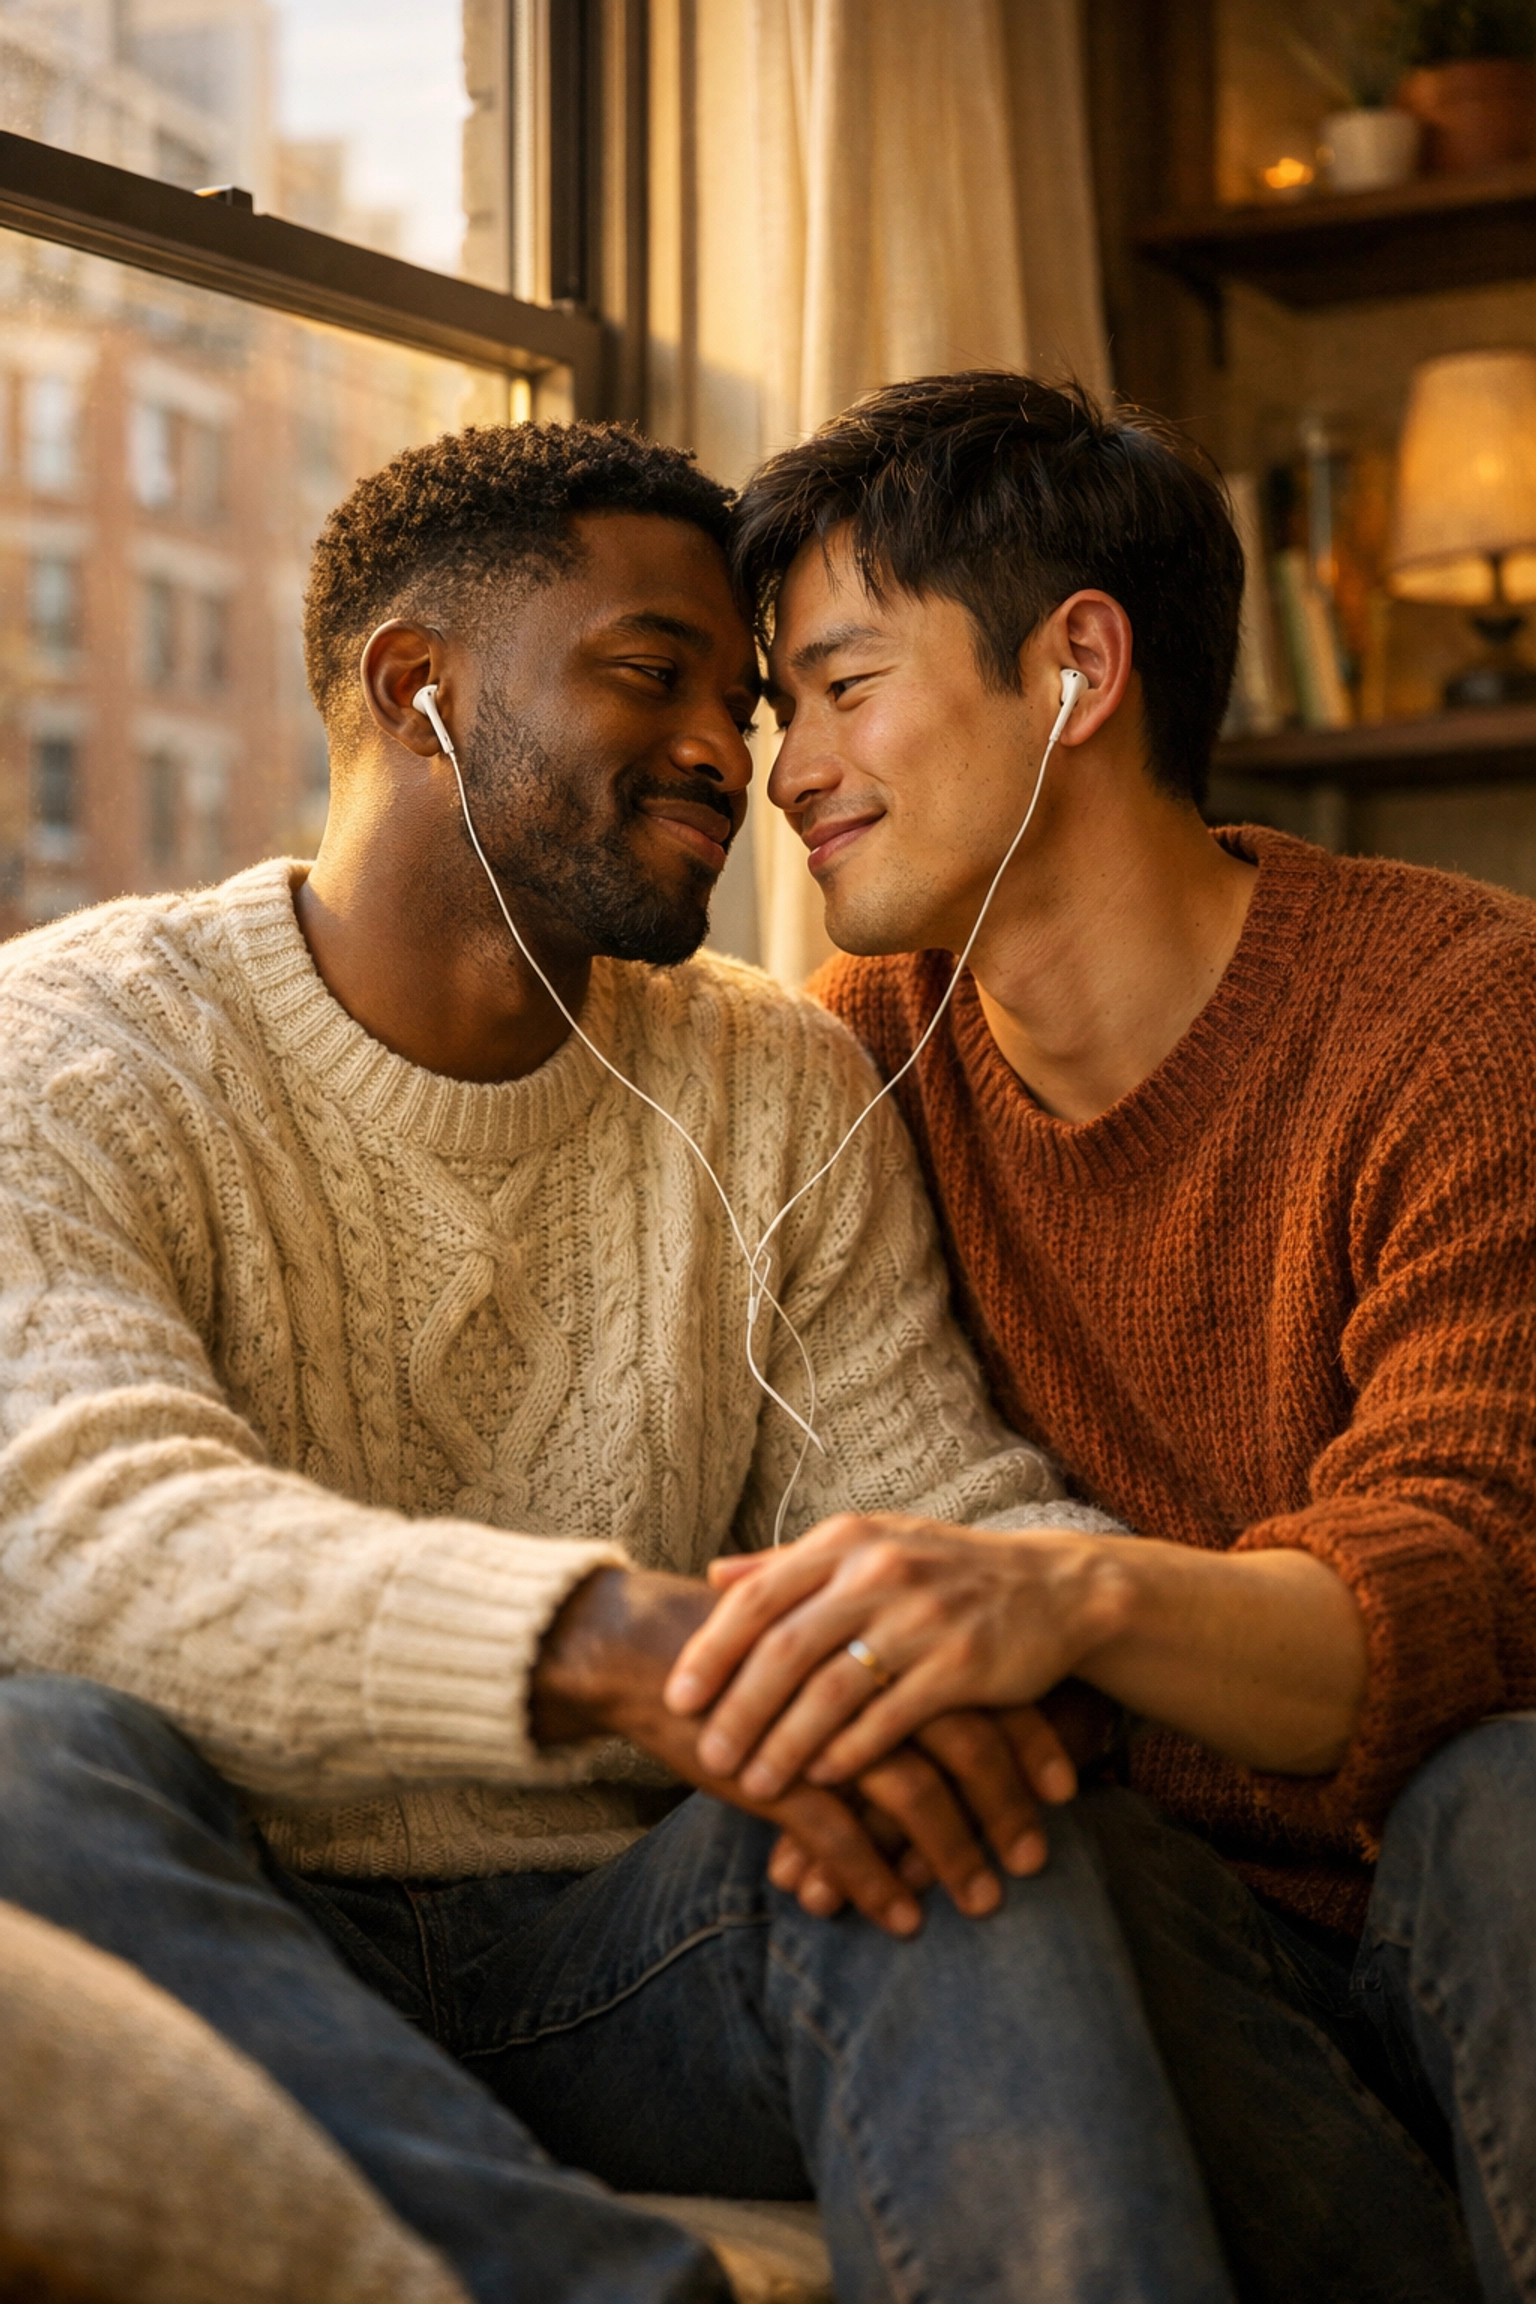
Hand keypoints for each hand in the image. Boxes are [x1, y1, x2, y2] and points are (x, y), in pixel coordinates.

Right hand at [532, 1567, 1060, 1933]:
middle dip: (1007, 1807)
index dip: (1028, 1738)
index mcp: (881, 1634)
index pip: (978, 1687)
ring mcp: (817, 1724)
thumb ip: (884, 1666)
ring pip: (913, 1796)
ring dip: (954, 1857)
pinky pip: (841, 1838)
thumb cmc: (742, 1651)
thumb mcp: (823, 1646)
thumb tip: (959, 1701)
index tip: (1063, 1789)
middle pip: (963, 1741)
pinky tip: (902, 1921)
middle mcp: (861, 1672)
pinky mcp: (772, 1770)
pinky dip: (877, 1884)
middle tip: (1036, 1860)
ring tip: (984, 1903)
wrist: (644, 1651)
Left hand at [662, 1513, 1129, 1798]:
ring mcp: (923, 1617)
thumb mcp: (868, 1548)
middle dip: (739, 1711)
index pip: (757, 1598)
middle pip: (785, 1650)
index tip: (676, 1698)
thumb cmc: (943, 1572)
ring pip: (833, 1690)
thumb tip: (713, 1576)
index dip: (711, 1652)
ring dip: (787, 1745)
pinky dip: (852, 1753)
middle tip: (707, 1759)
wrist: (1054, 1588)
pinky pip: (892, 1717)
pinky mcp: (964, 1664)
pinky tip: (824, 1780)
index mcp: (846, 1542)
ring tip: (755, 1786)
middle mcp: (879, 1571)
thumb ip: (790, 1565)